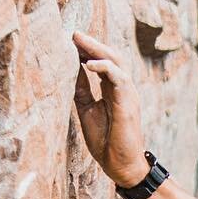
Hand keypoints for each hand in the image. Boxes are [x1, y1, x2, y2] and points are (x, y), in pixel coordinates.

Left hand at [72, 32, 151, 186]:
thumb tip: (70, 69)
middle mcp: (122, 88)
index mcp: (113, 89)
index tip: (69, 39)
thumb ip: (82, 89)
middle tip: (72, 32)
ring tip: (78, 39)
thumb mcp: (87, 109)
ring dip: (97, 48)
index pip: (102, 61)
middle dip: (92, 43)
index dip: (87, 49)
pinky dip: (104, 67)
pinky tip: (88, 63)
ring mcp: (127, 94)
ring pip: (116, 61)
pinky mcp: (128, 102)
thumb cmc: (106, 141)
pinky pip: (118, 77)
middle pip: (110, 55)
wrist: (120, 165)